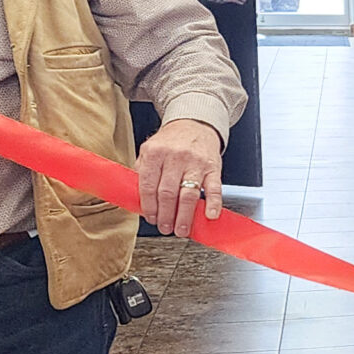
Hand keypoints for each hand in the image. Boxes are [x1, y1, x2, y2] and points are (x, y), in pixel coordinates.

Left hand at [138, 119, 225, 236]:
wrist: (195, 123)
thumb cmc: (171, 141)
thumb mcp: (149, 150)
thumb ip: (142, 171)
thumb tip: (138, 200)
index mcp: (155, 153)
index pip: (149, 185)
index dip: (149, 206)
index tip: (151, 218)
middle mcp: (175, 157)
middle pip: (168, 193)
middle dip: (166, 215)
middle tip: (165, 228)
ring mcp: (196, 162)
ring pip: (188, 194)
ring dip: (184, 216)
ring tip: (181, 230)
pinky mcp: (213, 167)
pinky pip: (214, 188)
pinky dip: (213, 204)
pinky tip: (209, 215)